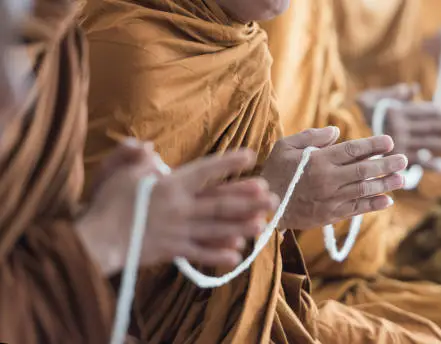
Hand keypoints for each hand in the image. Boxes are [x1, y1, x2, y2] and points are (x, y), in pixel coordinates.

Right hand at [77, 146, 278, 274]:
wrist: (95, 240)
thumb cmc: (106, 204)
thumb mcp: (116, 172)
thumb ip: (133, 156)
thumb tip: (147, 147)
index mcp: (171, 186)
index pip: (206, 171)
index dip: (229, 163)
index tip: (250, 156)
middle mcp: (181, 208)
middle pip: (220, 203)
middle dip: (248, 200)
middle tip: (272, 197)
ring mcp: (179, 231)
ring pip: (216, 229)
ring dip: (241, 226)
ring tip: (264, 226)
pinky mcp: (172, 250)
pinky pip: (199, 253)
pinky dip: (217, 254)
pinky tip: (237, 255)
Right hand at [261, 127, 407, 229]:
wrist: (265, 207)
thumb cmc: (275, 173)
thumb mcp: (285, 147)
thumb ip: (311, 136)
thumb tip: (336, 131)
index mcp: (319, 160)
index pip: (353, 150)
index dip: (374, 145)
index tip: (389, 141)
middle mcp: (328, 179)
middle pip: (364, 170)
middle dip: (387, 164)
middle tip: (404, 159)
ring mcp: (331, 199)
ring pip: (364, 190)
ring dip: (385, 184)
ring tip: (402, 179)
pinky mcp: (331, 215)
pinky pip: (357, 209)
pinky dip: (373, 205)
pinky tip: (387, 200)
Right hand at [357, 83, 440, 171]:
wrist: (342, 144)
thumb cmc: (364, 114)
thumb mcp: (371, 98)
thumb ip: (393, 93)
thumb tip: (414, 89)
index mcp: (394, 112)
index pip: (421, 111)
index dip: (439, 112)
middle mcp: (396, 128)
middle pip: (426, 127)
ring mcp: (397, 145)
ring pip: (424, 144)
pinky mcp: (394, 161)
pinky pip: (414, 162)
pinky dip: (428, 165)